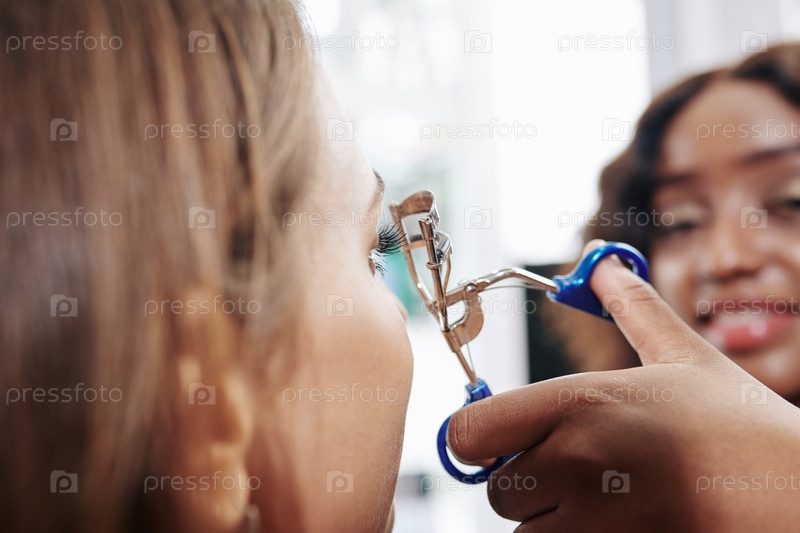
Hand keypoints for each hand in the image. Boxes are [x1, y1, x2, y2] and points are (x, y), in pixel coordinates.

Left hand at [447, 242, 799, 531]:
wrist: (798, 499)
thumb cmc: (740, 428)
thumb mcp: (685, 358)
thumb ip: (632, 309)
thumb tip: (603, 263)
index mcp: (581, 402)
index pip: (469, 432)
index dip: (479, 436)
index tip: (502, 437)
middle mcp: (576, 462)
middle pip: (496, 490)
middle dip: (525, 481)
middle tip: (577, 469)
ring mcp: (595, 521)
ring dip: (550, 520)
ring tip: (607, 499)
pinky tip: (619, 522)